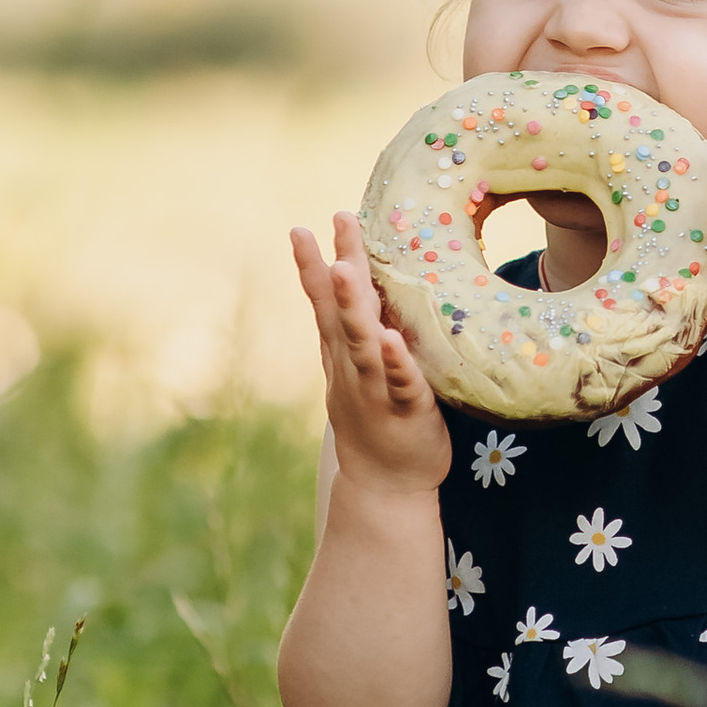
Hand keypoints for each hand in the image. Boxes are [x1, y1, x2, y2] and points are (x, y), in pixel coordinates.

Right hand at [290, 212, 450, 492]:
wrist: (385, 486)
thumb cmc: (378, 419)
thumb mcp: (362, 371)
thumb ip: (360, 332)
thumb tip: (361, 286)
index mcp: (343, 354)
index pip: (325, 303)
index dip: (313, 266)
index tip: (301, 228)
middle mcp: (352, 367)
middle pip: (343, 311)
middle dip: (339, 266)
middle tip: (338, 220)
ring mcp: (374, 388)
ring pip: (363, 342)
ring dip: (354, 306)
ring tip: (349, 271)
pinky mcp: (406, 410)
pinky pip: (400, 382)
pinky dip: (394, 362)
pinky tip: (390, 339)